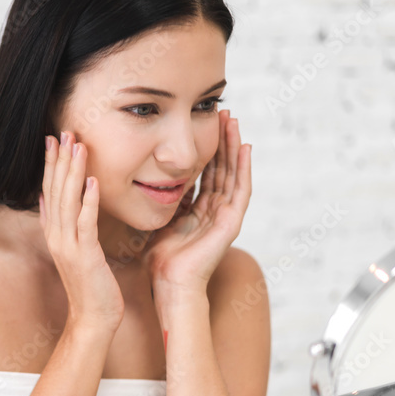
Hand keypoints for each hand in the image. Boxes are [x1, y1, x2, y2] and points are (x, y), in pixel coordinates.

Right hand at [40, 131, 124, 330]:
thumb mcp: (74, 250)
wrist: (92, 319)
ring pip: (68, 201)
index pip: (49, 191)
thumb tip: (47, 198)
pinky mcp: (85, 255)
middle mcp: (57, 236)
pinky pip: (86, 223)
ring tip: (78, 146)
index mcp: (55, 233)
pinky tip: (93, 181)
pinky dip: (89, 201)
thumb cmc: (90, 286)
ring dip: (73, 172)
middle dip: (60, 159)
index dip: (51, 164)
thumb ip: (61, 223)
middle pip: (55, 190)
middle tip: (65, 131)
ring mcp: (69, 245)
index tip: (54, 138)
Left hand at [142, 110, 251, 293]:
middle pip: (222, 167)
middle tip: (222, 112)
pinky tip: (245, 147)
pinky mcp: (232, 222)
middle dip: (222, 140)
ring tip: (233, 120)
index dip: (206, 148)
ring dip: (234, 145)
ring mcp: (226, 215)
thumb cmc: (162, 260)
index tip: (202, 123)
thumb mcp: (160, 220)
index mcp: (199, 210)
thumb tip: (149, 180)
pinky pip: (241, 190)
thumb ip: (163, 202)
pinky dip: (244, 168)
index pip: (206, 172)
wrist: (170, 284)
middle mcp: (216, 210)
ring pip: (233, 172)